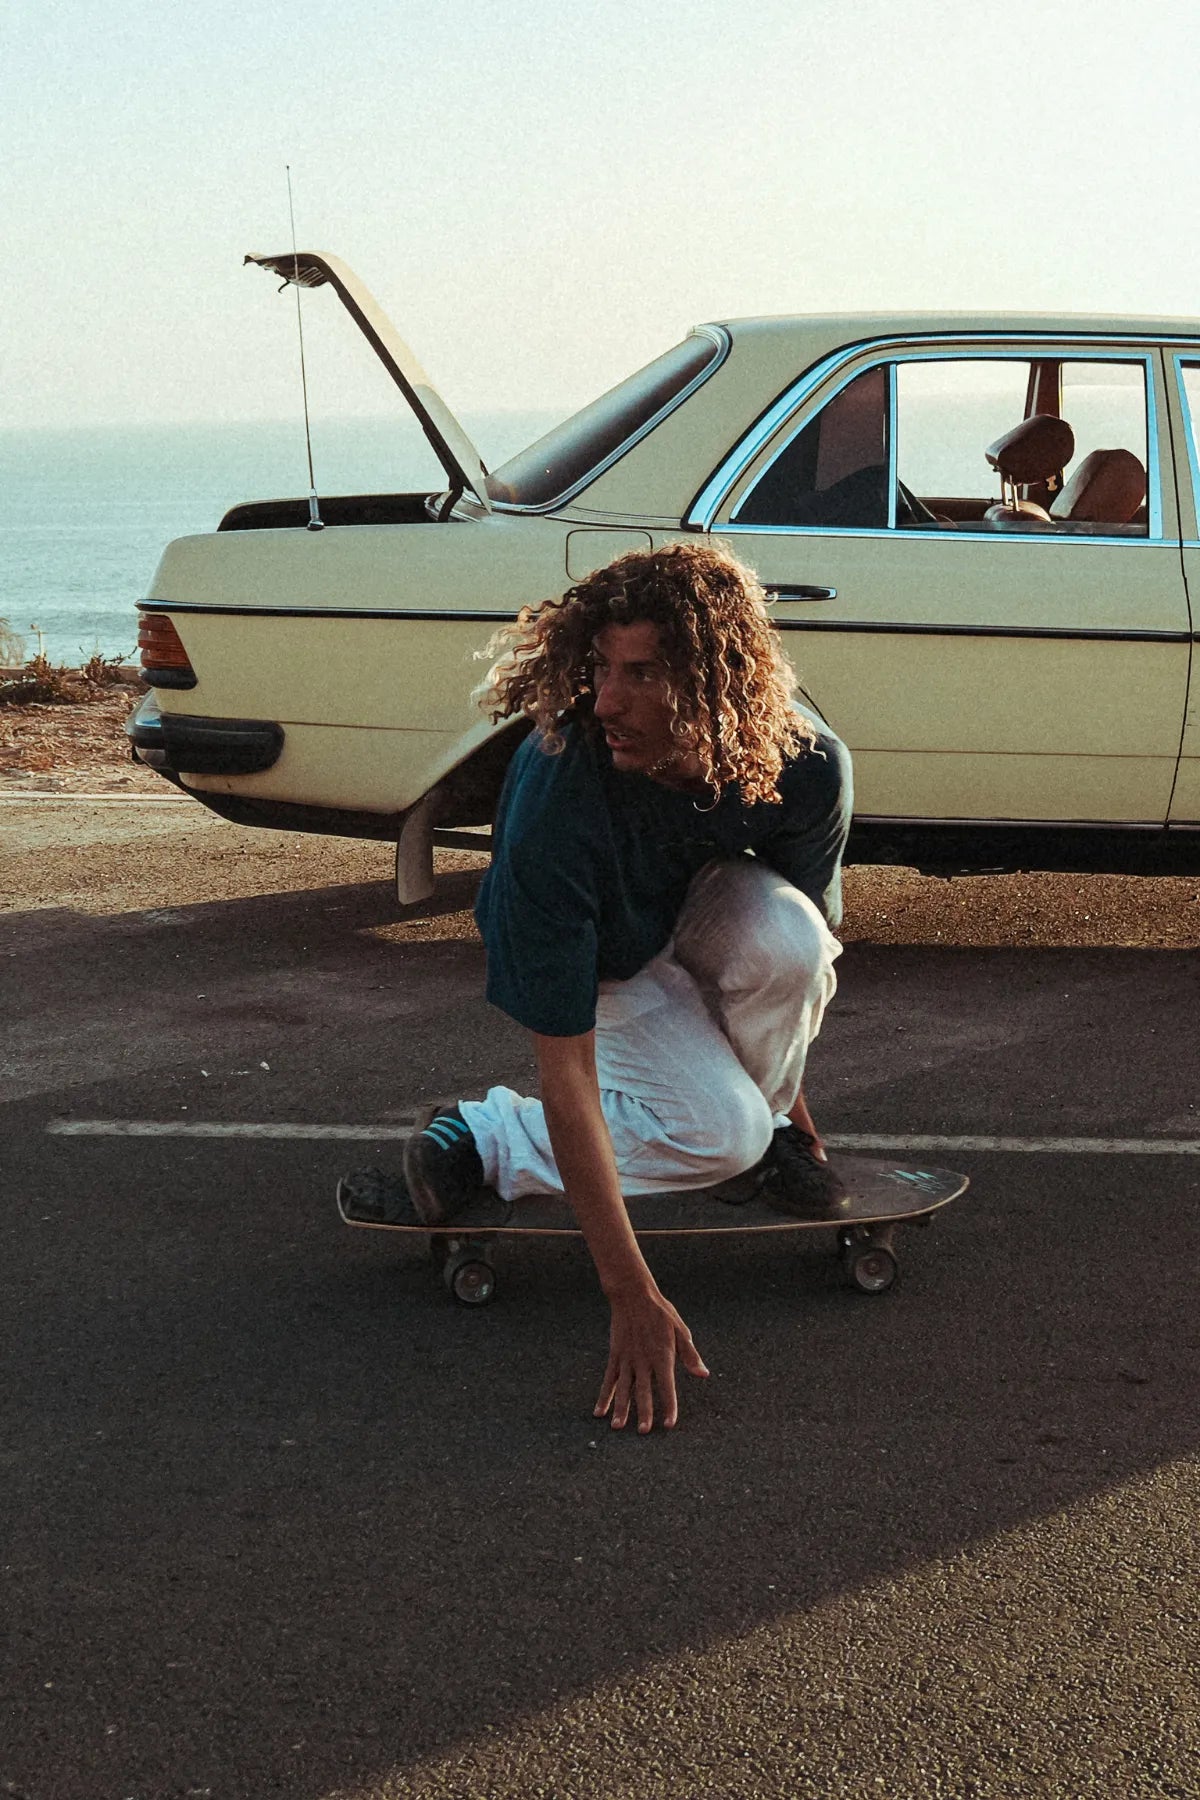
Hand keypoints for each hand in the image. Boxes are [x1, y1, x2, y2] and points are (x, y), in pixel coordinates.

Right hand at [594, 1282, 709, 1432]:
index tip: (669, 1424)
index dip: (669, 1406)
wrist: (633, 1295)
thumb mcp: (681, 1330)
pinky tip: (599, 1411)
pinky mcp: (615, 1355)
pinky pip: (609, 1379)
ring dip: (621, 1408)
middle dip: (643, 1413)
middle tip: (643, 1432)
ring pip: (623, 1389)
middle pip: (643, 1391)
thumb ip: (690, 1355)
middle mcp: (643, 1360)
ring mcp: (627, 1359)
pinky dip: (604, 1396)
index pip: (667, 1386)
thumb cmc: (661, 1313)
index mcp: (662, 1355)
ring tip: (618, 1428)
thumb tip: (704, 1374)